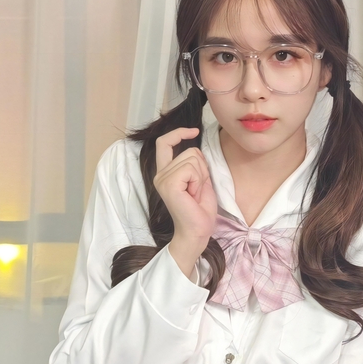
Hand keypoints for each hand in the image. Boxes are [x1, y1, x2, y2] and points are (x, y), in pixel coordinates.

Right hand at [153, 127, 216, 248]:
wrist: (197, 232)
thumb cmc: (199, 211)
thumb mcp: (200, 181)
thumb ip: (195, 164)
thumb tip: (196, 147)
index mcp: (165, 173)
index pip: (164, 142)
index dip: (179, 133)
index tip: (194, 131)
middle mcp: (160, 174)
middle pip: (190, 151)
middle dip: (202, 168)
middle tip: (197, 189)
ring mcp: (162, 179)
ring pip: (192, 159)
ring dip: (201, 176)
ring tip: (195, 194)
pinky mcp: (169, 184)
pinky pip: (191, 169)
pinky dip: (198, 181)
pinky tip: (193, 195)